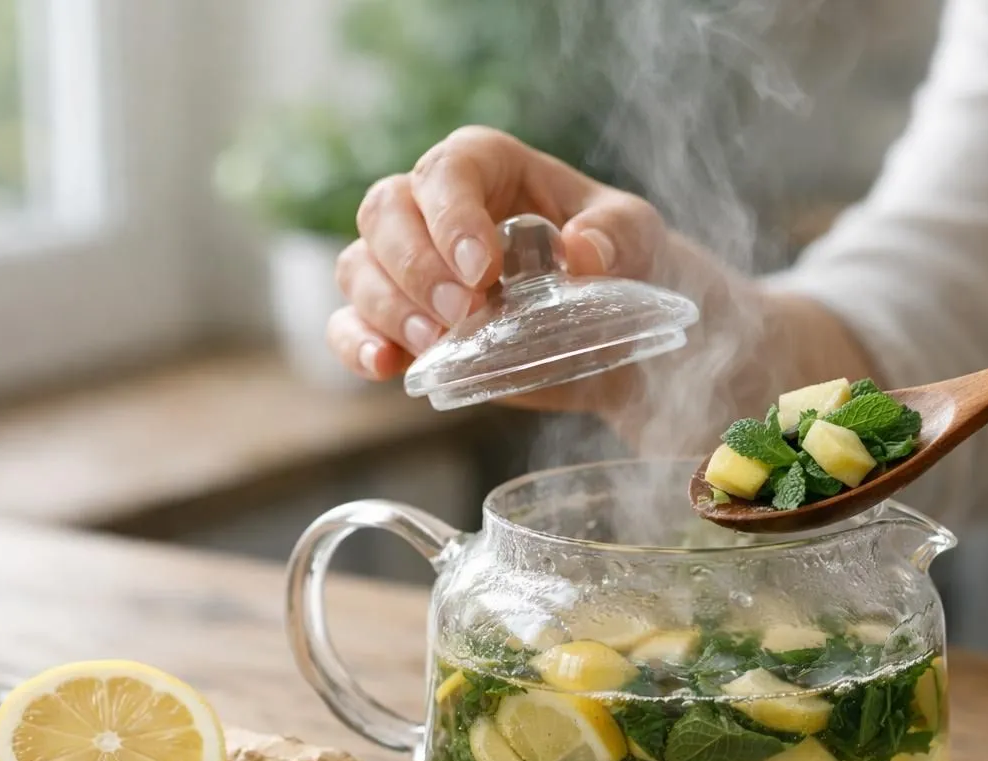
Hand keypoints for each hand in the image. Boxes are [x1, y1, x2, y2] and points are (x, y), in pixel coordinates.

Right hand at [327, 126, 669, 393]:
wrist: (619, 329)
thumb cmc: (622, 259)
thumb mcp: (637, 235)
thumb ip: (616, 235)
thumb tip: (581, 251)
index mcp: (489, 168)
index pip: (448, 171)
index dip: (453, 215)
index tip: (484, 269)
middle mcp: (435, 208)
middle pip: (386, 213)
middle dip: (416, 265)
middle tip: (465, 311)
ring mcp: (411, 266)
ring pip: (360, 266)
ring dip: (389, 307)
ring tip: (438, 342)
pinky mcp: (405, 323)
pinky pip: (350, 324)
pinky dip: (356, 344)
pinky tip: (384, 365)